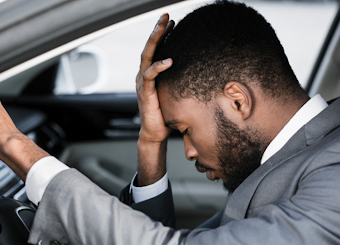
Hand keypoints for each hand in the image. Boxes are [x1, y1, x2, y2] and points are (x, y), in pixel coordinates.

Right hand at [136, 13, 174, 143]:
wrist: (155, 133)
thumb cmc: (166, 114)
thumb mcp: (175, 93)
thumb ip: (179, 81)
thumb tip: (197, 72)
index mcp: (150, 74)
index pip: (155, 49)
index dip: (162, 35)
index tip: (172, 22)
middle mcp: (143, 75)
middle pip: (149, 47)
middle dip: (157, 30)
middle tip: (165, 15)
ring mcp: (142, 83)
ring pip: (147, 56)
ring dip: (155, 40)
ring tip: (163, 27)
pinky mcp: (145, 93)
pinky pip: (149, 76)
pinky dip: (158, 67)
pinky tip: (169, 60)